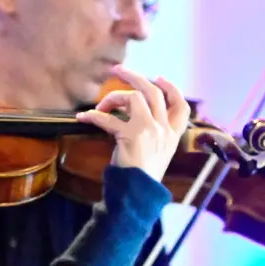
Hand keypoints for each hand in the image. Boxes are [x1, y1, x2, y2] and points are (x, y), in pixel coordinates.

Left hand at [76, 67, 190, 181]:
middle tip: (119, 70)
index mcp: (173, 135)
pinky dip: (93, 115)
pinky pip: (109, 118)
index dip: (171, 88)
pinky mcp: (131, 136)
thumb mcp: (158, 154)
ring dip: (113, 97)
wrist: (138, 196)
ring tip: (101, 106)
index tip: (159, 78)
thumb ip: (156, 135)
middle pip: (154, 92)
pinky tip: (83, 117)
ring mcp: (149, 131)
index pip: (181, 105)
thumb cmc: (143, 178)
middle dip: (135, 77)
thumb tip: (136, 115)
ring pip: (133, 97)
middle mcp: (164, 130)